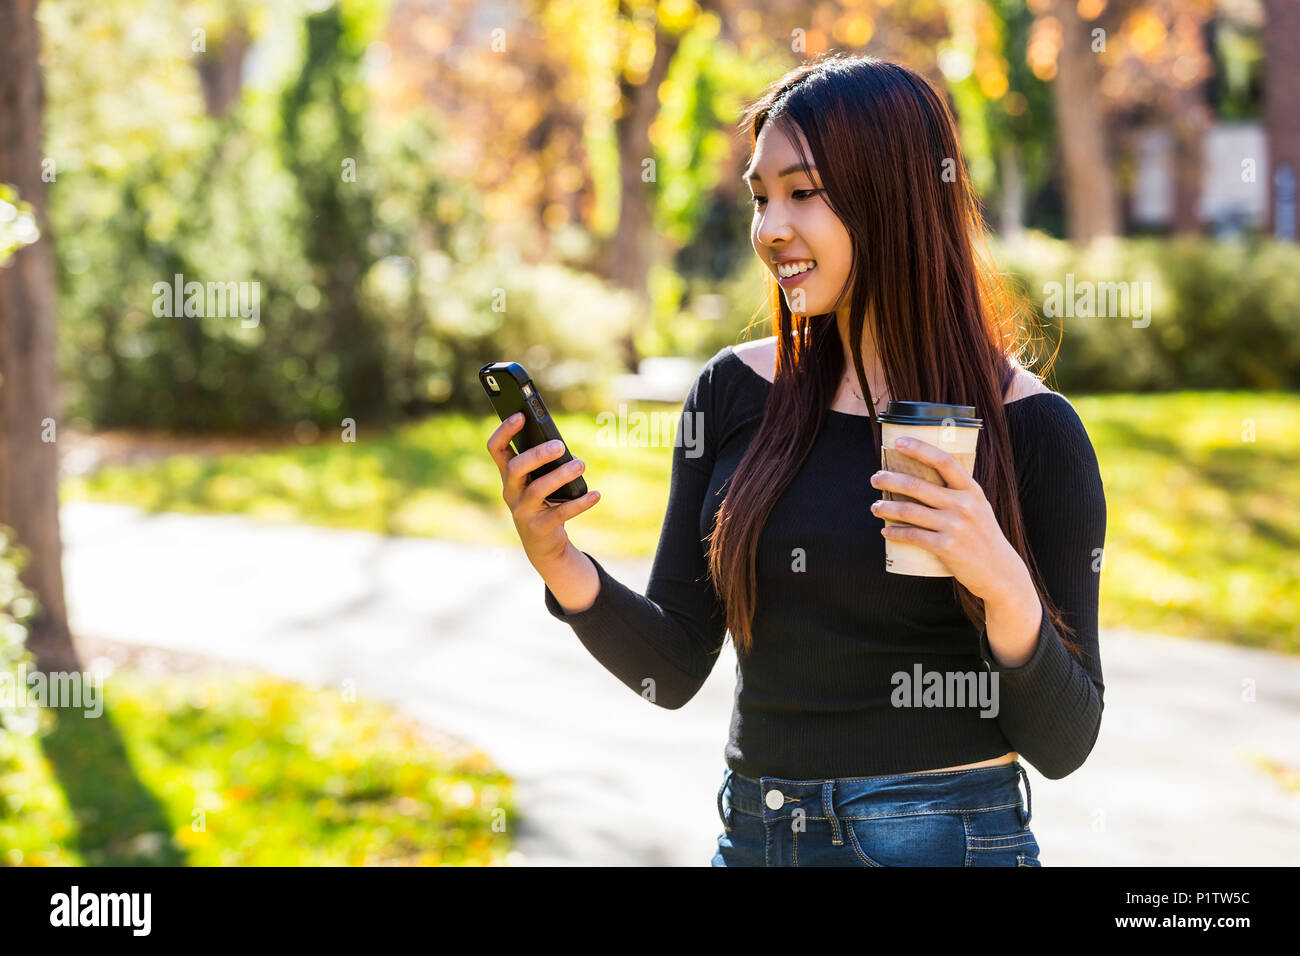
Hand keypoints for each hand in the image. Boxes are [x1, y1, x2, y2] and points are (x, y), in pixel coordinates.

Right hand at [487, 412, 599, 567]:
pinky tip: (595, 494)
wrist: (542, 544)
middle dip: (537, 454)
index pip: (496, 448)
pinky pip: (560, 513)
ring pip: (537, 489)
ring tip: (581, 465)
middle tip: (560, 445)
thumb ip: (547, 463)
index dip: (505, 430)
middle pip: (515, 467)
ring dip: (561, 475)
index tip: (521, 415)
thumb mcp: (540, 480)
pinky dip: (580, 503)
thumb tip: (565, 450)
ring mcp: (522, 510)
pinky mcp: (539, 527)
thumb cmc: (543, 502)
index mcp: (508, 475)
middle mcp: (510, 491)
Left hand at [868, 437, 1028, 603]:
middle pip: (916, 486)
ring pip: (909, 511)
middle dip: (889, 480)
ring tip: (875, 507)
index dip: (919, 448)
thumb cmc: (983, 536)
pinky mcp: (945, 547)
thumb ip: (957, 492)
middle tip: (875, 479)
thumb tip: (922, 478)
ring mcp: (954, 526)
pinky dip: (894, 532)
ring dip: (885, 508)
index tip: (898, 442)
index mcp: (971, 490)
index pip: (943, 460)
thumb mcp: (978, 507)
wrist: (1000, 571)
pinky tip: (885, 531)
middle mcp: (963, 505)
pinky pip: (912, 535)